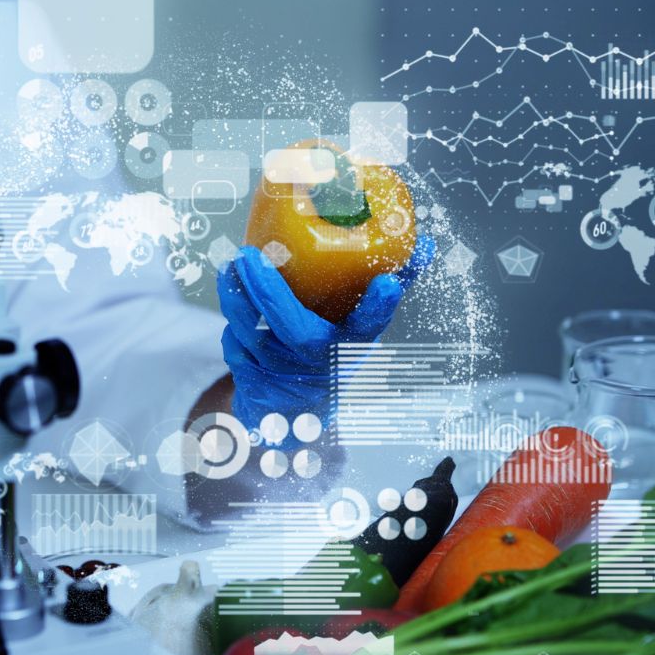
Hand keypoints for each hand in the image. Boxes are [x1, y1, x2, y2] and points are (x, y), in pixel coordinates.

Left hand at [216, 236, 435, 431]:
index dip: (379, 306)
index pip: (371, 324)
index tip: (387, 284)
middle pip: (291, 326)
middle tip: (247, 255)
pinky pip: (236, 347)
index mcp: (351, 344)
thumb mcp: (362, 325)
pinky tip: (231, 304)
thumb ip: (390, 286)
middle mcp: (321, 363)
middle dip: (266, 288)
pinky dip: (232, 326)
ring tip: (228, 269)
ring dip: (235, 299)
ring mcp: (285, 377)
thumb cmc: (334, 351)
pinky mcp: (256, 385)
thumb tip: (425, 245)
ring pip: (253, 332)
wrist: (299, 409)